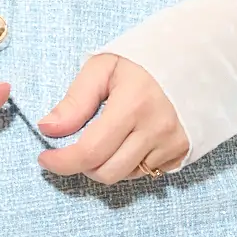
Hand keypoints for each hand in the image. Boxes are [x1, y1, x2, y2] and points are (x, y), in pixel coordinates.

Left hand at [35, 53, 188, 183]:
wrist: (191, 60)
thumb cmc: (141, 62)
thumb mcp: (102, 68)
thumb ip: (74, 101)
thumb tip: (48, 129)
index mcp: (133, 104)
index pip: (90, 151)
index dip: (62, 162)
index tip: (45, 158)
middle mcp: (155, 129)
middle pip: (106, 172)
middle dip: (81, 165)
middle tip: (73, 148)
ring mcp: (171, 144)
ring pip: (125, 176)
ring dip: (105, 165)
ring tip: (104, 139)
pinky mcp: (181, 152)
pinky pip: (145, 173)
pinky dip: (129, 164)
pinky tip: (128, 141)